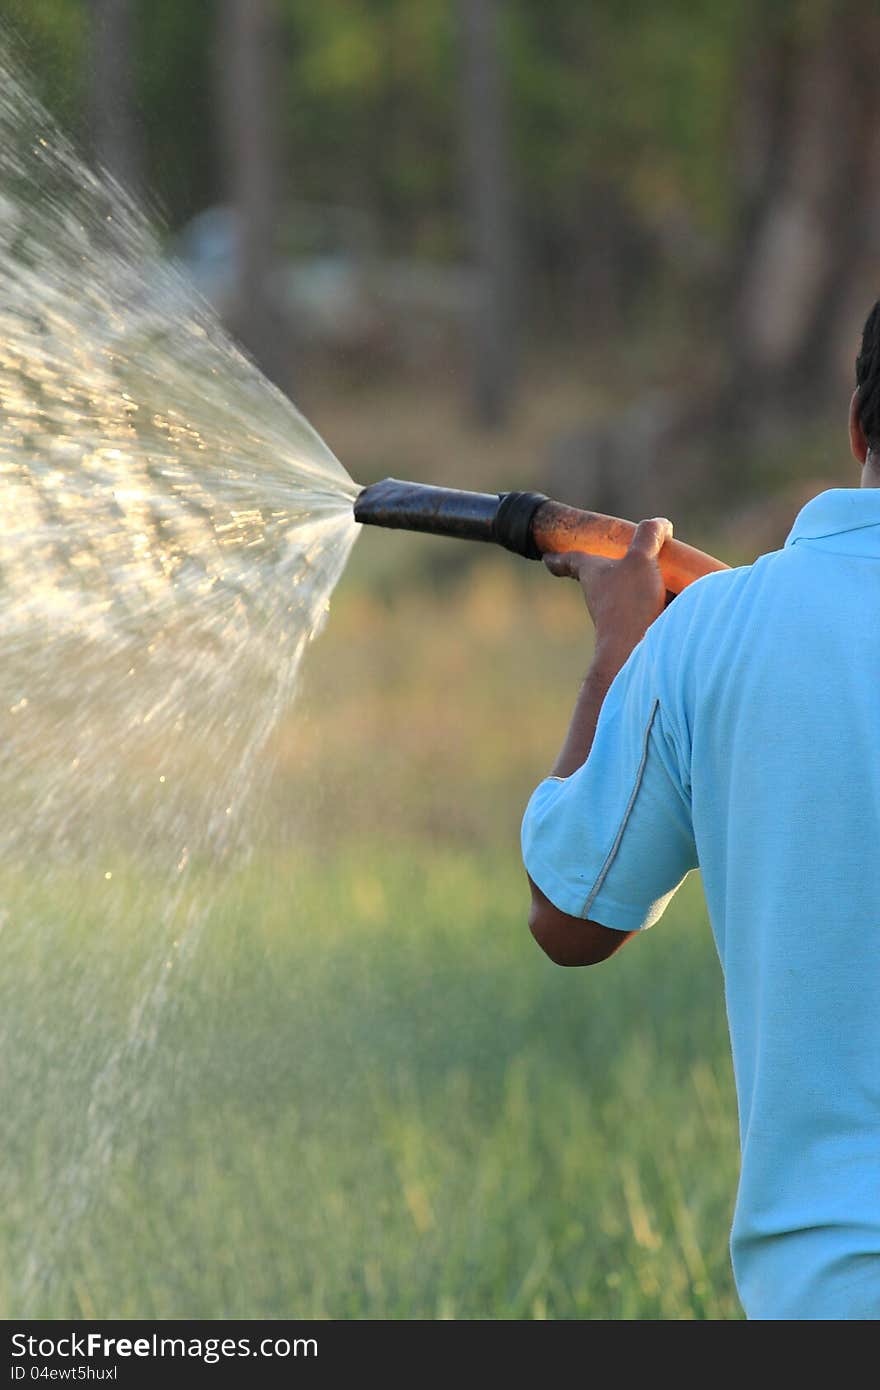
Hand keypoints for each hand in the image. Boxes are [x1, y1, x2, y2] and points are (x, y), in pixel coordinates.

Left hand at [543, 517, 672, 661]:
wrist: (634, 651)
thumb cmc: (629, 602)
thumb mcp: (640, 560)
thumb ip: (649, 537)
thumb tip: (660, 524)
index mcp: (592, 574)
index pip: (572, 560)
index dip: (559, 557)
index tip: (545, 557)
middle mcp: (598, 595)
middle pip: (598, 579)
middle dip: (605, 570)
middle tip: (614, 561)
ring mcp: (614, 615)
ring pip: (623, 597)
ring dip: (637, 588)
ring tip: (659, 579)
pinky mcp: (633, 630)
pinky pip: (644, 612)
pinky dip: (656, 604)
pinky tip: (674, 601)